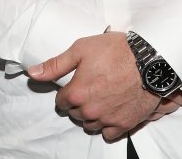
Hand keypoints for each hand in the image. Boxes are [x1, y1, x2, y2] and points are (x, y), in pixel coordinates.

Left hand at [28, 32, 181, 140]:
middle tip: (91, 86)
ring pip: (90, 124)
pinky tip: (112, 108)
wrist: (149, 59)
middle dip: (80, 102)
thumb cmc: (116, 50)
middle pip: (75, 113)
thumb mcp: (81, 49)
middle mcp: (90, 111)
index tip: (76, 82)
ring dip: (92, 114)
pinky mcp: (124, 124)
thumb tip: (33, 72)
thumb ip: (55, 64)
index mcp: (77, 93)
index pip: (61, 102)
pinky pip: (108, 133)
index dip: (67, 91)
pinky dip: (108, 124)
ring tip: (102, 96)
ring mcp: (107, 120)